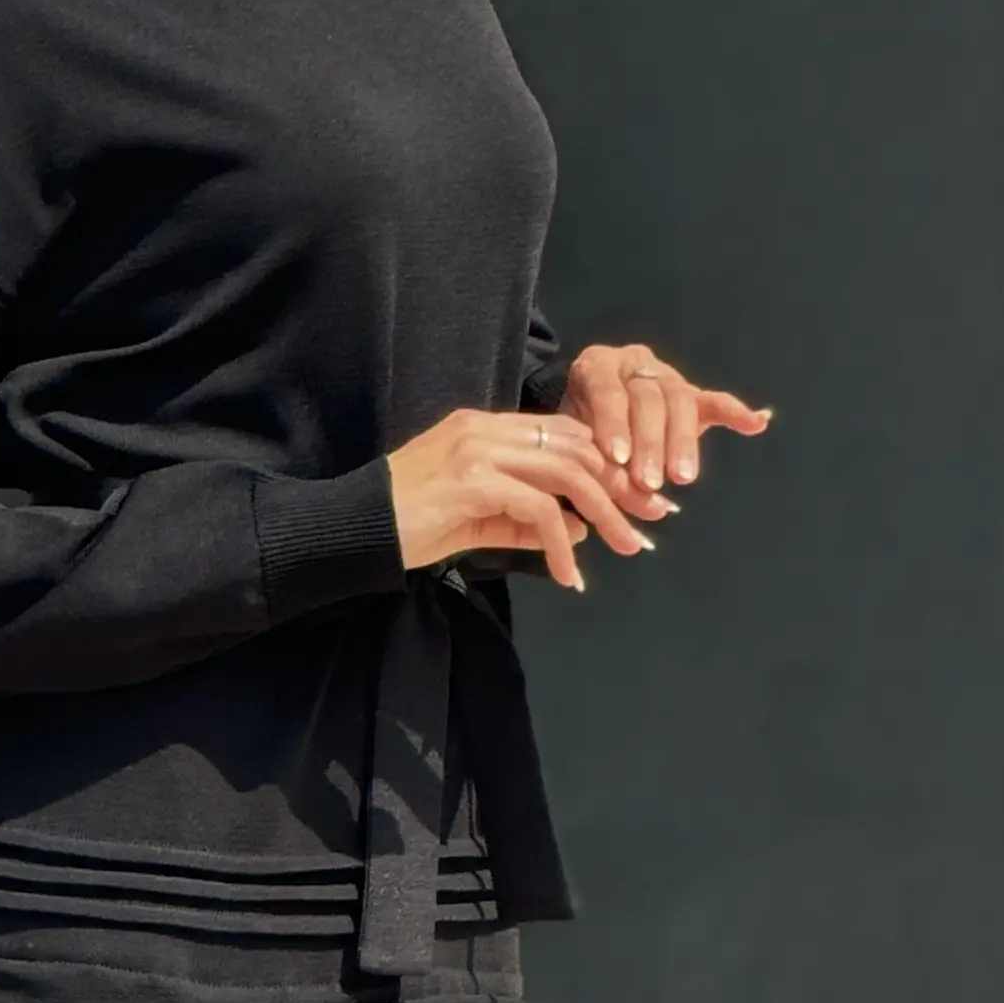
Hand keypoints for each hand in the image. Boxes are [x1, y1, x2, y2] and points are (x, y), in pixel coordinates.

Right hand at [386, 407, 655, 587]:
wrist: (354, 531)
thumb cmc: (407, 525)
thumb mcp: (476, 521)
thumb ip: (524, 522)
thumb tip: (579, 531)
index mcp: (486, 428)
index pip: (566, 434)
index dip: (609, 465)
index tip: (638, 501)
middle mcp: (486, 428)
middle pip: (578, 448)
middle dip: (621, 487)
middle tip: (649, 524)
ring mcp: (479, 450)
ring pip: (568, 474)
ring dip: (606, 513)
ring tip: (627, 547)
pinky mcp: (473, 481)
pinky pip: (539, 510)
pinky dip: (562, 544)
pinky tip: (569, 574)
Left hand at [561, 342, 770, 493]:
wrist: (579, 417)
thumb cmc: (571, 435)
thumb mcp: (569, 444)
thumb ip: (587, 463)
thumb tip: (611, 502)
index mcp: (596, 367)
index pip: (607, 391)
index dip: (613, 423)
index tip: (617, 457)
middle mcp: (633, 364)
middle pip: (648, 397)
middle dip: (650, 442)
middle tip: (649, 481)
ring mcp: (665, 377)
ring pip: (679, 402)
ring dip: (683, 442)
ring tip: (683, 477)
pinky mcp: (690, 395)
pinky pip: (714, 402)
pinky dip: (736, 412)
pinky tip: (758, 423)